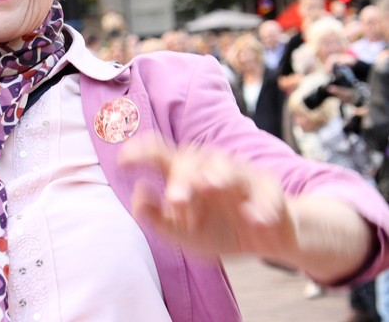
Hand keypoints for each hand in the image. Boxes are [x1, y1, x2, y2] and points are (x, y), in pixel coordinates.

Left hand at [118, 136, 296, 259]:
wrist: (266, 242)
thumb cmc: (218, 229)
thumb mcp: (183, 233)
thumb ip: (156, 217)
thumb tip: (139, 191)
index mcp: (184, 174)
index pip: (159, 152)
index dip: (140, 151)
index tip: (123, 161)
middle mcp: (210, 168)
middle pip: (192, 159)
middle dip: (182, 178)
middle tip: (175, 201)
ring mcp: (240, 176)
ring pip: (229, 167)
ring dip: (218, 176)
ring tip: (210, 186)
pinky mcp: (269, 190)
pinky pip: (266, 192)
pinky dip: (261, 206)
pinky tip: (256, 220)